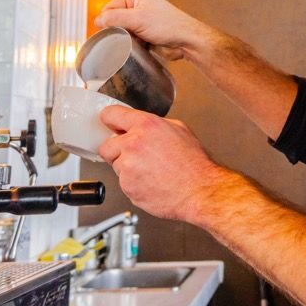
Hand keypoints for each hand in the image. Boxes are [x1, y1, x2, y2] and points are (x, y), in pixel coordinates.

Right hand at [95, 0, 207, 60]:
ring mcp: (142, 20)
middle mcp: (138, 6)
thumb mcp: (137, 19)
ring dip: (126, 39)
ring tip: (135, 41)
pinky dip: (132, 44)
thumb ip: (115, 18)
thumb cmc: (167, 25)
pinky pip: (131, 39)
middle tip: (126, 37)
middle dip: (118, 30)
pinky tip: (139, 46)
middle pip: (115, 20)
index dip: (108, 20)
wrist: (186, 41)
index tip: (111, 31)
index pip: (110, 7)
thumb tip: (97, 20)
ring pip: (123, 31)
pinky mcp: (145, 34)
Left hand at [97, 105, 221, 222]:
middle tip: (135, 156)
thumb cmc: (193, 163)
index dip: (108, 120)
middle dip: (117, 150)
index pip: (111, 115)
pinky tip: (150, 182)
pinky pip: (123, 183)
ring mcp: (128, 166)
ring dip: (127, 168)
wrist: (199, 190)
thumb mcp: (179, 129)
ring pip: (116, 165)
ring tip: (150, 171)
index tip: (107, 123)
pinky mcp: (127, 186)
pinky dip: (133, 184)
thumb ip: (155, 125)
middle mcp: (134, 144)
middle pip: (106, 145)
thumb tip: (142, 125)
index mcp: (147, 125)